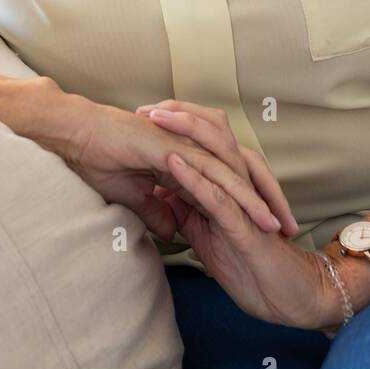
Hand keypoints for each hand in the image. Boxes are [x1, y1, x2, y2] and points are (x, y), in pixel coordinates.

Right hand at [61, 93, 299, 244]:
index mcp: (185, 158)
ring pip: (236, 173)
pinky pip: (216, 172)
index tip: (268, 231)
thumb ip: (155, 210)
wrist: (77, 137)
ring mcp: (189, 146)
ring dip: (261, 199)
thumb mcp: (132, 196)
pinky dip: (238, 193)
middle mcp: (193, 148)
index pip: (227, 181)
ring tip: (281, 226)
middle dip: (269, 199)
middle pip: (243, 172)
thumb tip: (171, 230)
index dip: (249, 203)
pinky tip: (254, 212)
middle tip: (291, 228)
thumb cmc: (98, 160)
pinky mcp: (180, 150)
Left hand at [140, 99, 334, 327]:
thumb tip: (160, 194)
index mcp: (230, 179)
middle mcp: (239, 180)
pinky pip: (217, 194)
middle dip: (178, 115)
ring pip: (216, 153)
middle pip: (211, 131)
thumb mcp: (205, 234)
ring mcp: (243, 199)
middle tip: (145, 109)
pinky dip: (194, 176)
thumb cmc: (248, 265)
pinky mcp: (245, 223)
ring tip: (156, 119)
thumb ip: (187, 211)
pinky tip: (173, 162)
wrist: (285, 297)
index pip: (202, 137)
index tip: (140, 113)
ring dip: (185, 133)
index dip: (174, 121)